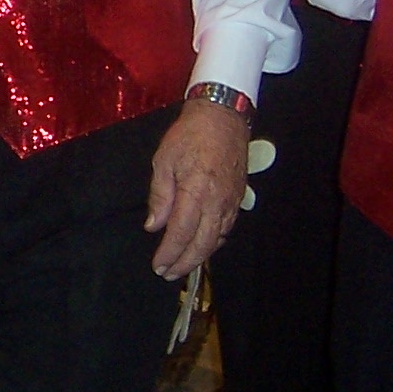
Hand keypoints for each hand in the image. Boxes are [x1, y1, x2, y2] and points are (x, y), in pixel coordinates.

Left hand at [145, 98, 249, 280]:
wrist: (223, 117)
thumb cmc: (189, 135)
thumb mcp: (164, 160)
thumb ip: (160, 196)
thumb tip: (154, 226)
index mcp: (196, 192)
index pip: (181, 233)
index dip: (169, 253)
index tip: (158, 266)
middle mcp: (217, 202)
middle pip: (202, 244)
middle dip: (184, 262)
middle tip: (168, 274)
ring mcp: (231, 202)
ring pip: (216, 240)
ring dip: (199, 256)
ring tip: (182, 265)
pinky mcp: (238, 198)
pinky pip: (226, 229)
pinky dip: (213, 242)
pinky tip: (202, 246)